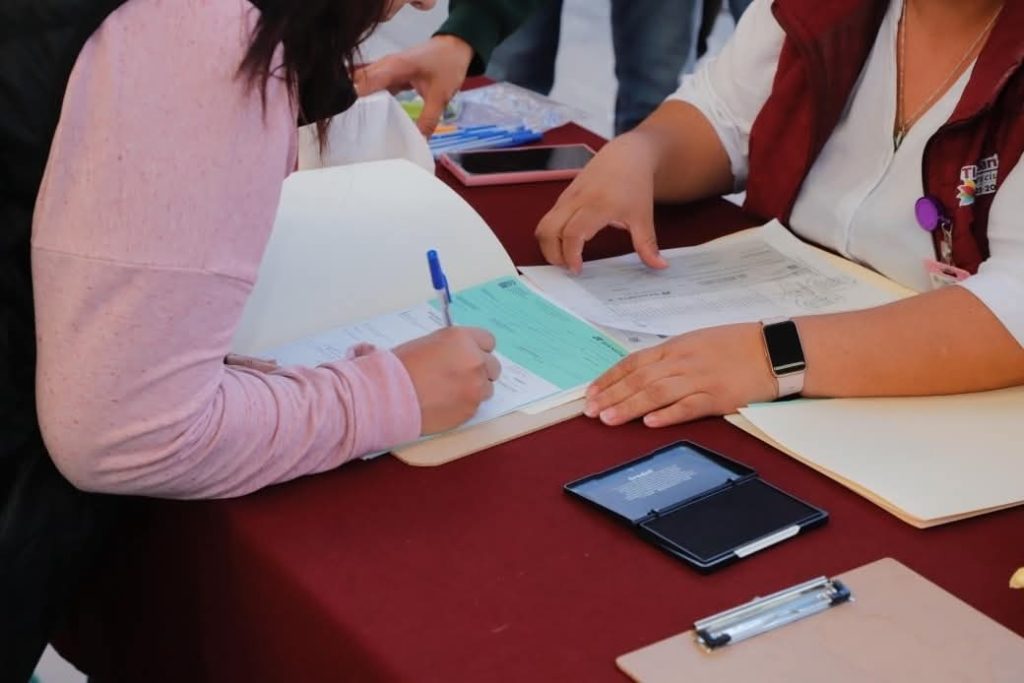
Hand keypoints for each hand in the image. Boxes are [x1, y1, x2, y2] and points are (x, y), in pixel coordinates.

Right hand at [354, 35, 473, 135]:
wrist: (456, 47)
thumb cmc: (448, 65)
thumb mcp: (440, 96)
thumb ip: (428, 119)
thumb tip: (419, 142)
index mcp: (393, 67)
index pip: (363, 83)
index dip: (352, 100)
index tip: (347, 120)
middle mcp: (384, 65)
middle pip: (358, 83)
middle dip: (351, 103)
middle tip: (349, 128)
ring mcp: (386, 69)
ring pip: (364, 85)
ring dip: (360, 102)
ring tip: (355, 125)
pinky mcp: (390, 74)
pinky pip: (374, 87)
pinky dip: (371, 100)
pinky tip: (371, 117)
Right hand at [394, 326, 500, 433]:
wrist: (389, 395)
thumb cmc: (400, 367)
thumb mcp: (428, 343)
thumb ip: (452, 347)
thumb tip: (460, 355)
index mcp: (462, 339)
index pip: (488, 341)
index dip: (479, 350)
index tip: (472, 356)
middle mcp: (474, 360)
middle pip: (493, 366)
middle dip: (480, 371)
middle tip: (461, 378)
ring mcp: (475, 386)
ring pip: (487, 388)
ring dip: (473, 390)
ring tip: (449, 393)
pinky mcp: (471, 409)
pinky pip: (475, 406)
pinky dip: (464, 406)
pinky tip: (444, 404)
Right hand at [535, 133, 667, 273]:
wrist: (627, 155)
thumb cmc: (635, 184)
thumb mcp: (643, 216)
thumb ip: (647, 244)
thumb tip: (659, 266)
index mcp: (598, 205)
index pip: (573, 233)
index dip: (571, 254)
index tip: (578, 269)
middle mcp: (577, 200)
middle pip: (549, 230)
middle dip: (553, 253)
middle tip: (567, 267)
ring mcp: (567, 197)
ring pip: (544, 225)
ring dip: (549, 245)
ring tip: (565, 258)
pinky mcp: (563, 197)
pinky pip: (548, 218)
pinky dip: (551, 235)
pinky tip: (566, 244)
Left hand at [583, 323, 776, 427]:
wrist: (775, 349)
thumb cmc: (737, 345)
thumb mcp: (698, 342)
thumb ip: (670, 357)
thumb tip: (642, 372)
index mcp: (676, 347)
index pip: (634, 362)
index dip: (610, 378)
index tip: (591, 393)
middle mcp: (683, 361)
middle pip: (640, 379)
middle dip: (612, 395)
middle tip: (591, 411)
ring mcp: (700, 379)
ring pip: (657, 393)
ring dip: (630, 407)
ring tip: (609, 419)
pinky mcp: (718, 397)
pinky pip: (688, 406)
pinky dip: (668, 415)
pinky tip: (650, 422)